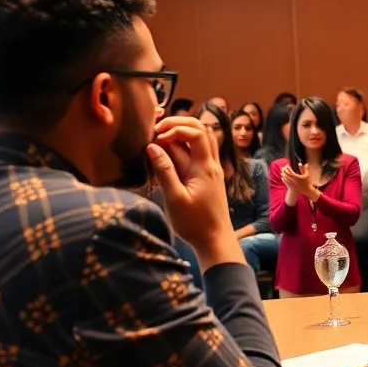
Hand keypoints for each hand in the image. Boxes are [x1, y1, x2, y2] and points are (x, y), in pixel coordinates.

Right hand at [147, 118, 236, 262]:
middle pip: (201, 131)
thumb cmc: (194, 223)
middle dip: (178, 126)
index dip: (176, 127)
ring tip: (159, 143)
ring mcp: (211, 170)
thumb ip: (164, 171)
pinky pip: (197, 155)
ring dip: (180, 137)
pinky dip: (182, 151)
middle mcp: (211, 164)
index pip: (197, 132)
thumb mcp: (174, 198)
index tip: (156, 135)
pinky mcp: (208, 178)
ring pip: (200, 142)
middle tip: (156, 132)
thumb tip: (152, 146)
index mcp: (205, 167)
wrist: (215, 240)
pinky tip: (166, 159)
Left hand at [280, 162, 314, 198]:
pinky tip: (282, 177)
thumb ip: (305, 169)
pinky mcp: (291, 186)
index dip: (288, 168)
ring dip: (283, 175)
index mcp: (297, 177)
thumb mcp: (307, 175)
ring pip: (286, 179)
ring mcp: (292, 184)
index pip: (291, 171)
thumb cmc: (307, 181)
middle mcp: (294, 180)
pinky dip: (284, 180)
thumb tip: (305, 163)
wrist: (306, 190)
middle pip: (287, 175)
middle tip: (283, 168)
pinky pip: (286, 183)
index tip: (286, 165)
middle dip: (284, 171)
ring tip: (282, 172)